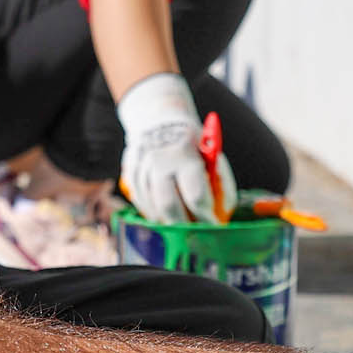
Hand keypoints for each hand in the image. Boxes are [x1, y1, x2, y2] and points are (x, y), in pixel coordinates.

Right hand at [115, 73, 234, 225]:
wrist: (158, 117)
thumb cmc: (192, 141)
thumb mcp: (212, 154)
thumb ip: (221, 182)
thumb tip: (223, 213)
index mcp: (185, 155)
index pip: (195, 196)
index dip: (206, 217)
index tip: (214, 228)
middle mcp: (159, 161)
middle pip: (169, 207)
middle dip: (185, 227)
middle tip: (196, 236)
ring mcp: (140, 167)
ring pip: (152, 208)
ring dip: (169, 223)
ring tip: (182, 228)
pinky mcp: (129, 173)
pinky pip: (140, 203)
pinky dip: (153, 214)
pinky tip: (165, 218)